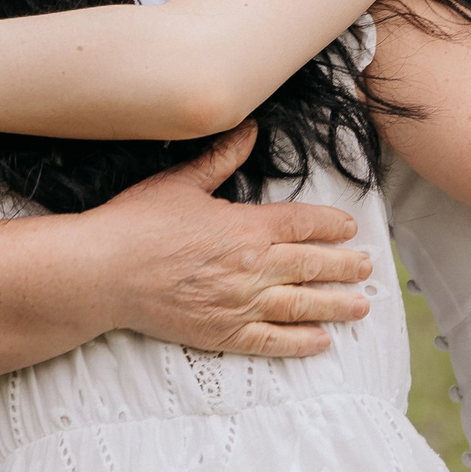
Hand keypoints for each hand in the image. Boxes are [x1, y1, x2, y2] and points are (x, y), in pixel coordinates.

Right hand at [97, 126, 375, 357]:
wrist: (103, 273)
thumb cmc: (137, 223)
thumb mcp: (181, 182)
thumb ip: (222, 158)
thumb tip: (249, 129)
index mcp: (246, 227)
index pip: (303, 224)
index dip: (332, 226)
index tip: (349, 229)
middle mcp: (252, 267)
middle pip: (312, 266)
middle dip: (345, 267)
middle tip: (368, 269)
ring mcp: (240, 304)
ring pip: (302, 305)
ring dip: (336, 305)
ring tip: (361, 305)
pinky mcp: (223, 334)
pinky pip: (273, 341)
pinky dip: (301, 342)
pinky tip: (321, 341)